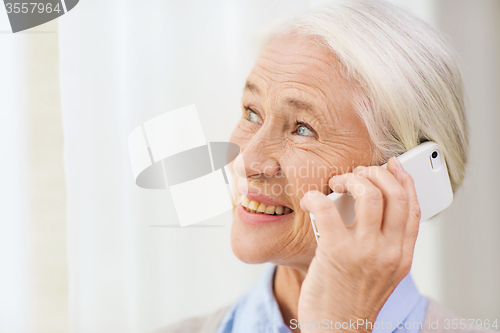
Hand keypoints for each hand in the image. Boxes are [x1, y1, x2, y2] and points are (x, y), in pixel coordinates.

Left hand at [298, 157, 420, 331]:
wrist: (337, 330)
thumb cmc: (352, 299)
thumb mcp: (381, 272)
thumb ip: (383, 242)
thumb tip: (371, 205)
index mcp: (401, 255)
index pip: (412, 207)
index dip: (404, 179)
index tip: (393, 164)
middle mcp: (388, 251)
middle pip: (394, 194)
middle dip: (375, 172)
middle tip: (358, 174)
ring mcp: (364, 251)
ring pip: (368, 194)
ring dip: (351, 178)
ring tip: (337, 182)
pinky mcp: (336, 253)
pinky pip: (326, 209)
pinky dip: (315, 197)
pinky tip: (309, 200)